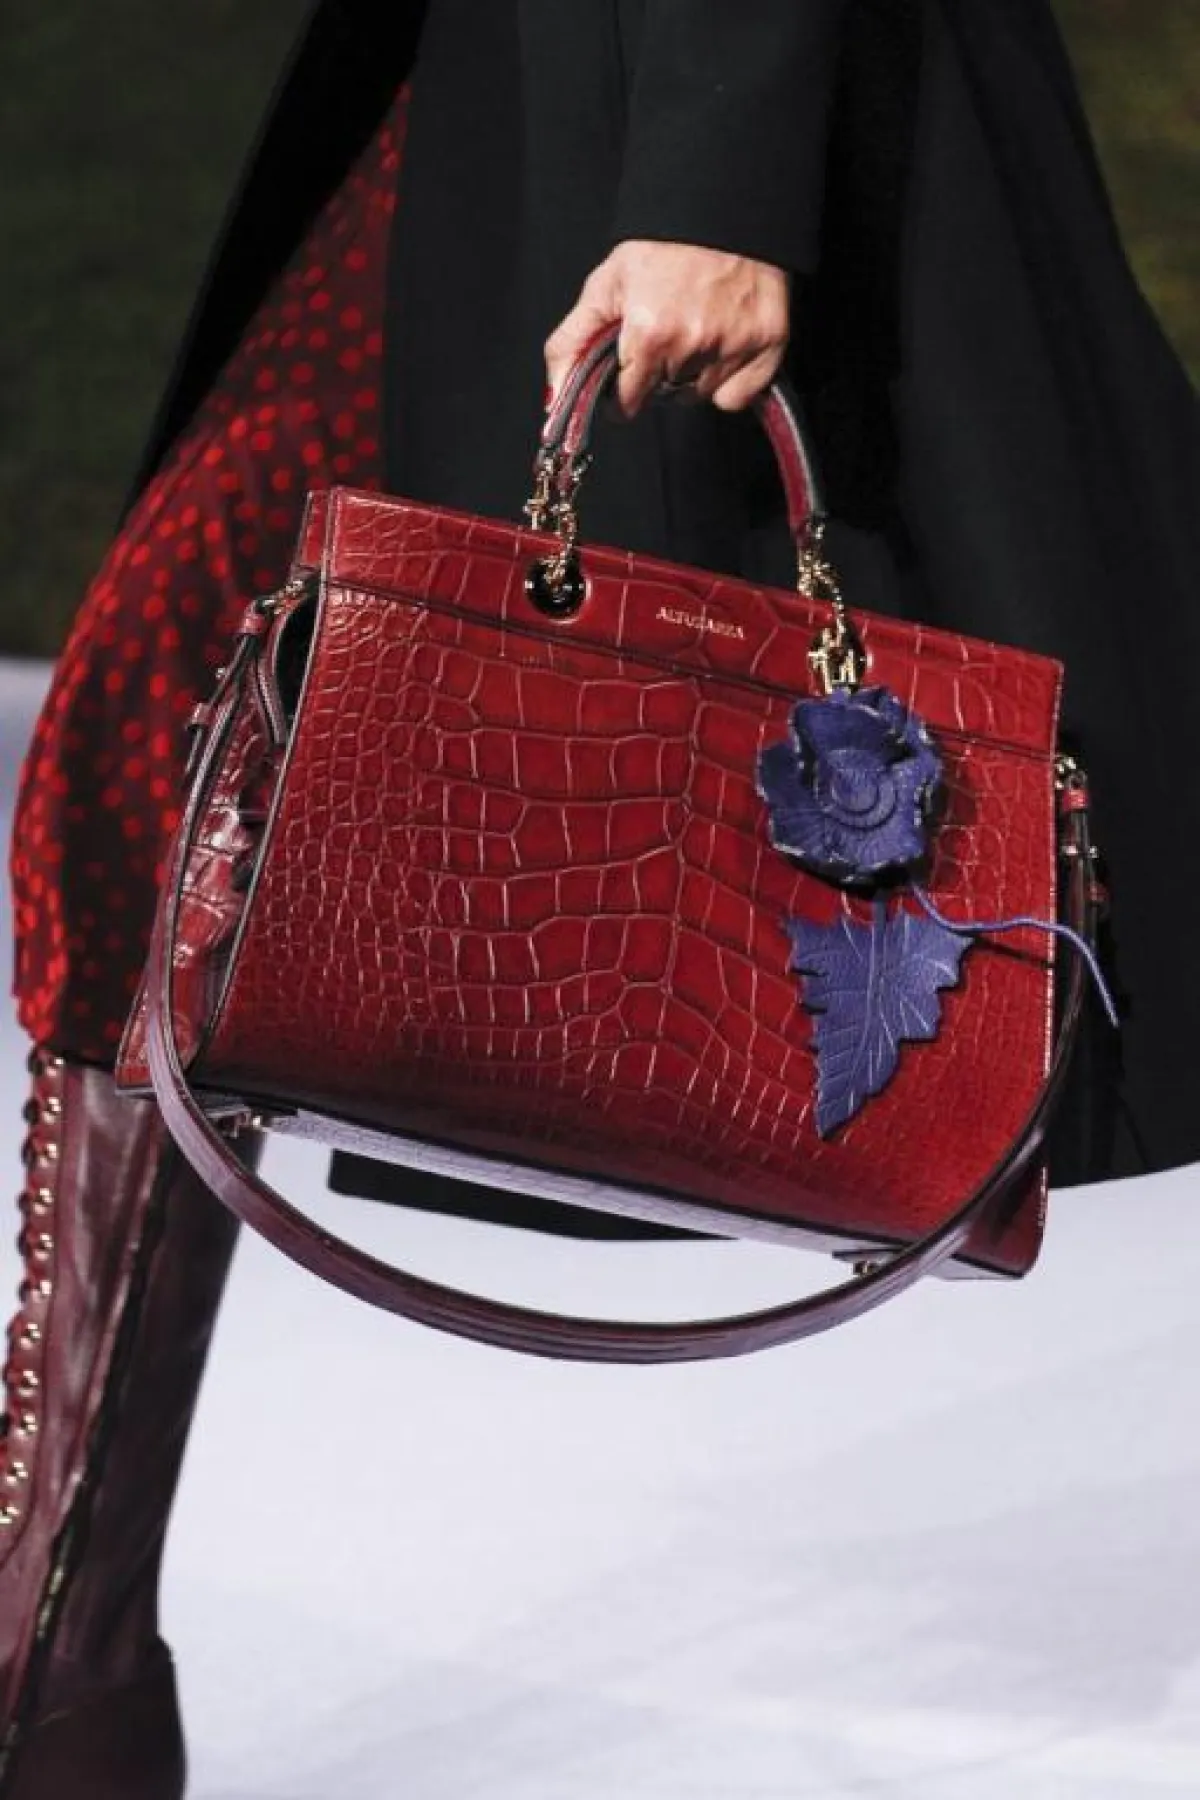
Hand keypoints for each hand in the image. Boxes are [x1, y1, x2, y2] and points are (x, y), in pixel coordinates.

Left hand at [545, 240, 789, 417]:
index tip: (627, 379)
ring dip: (693, 376)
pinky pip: (738, 396)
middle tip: (665, 334)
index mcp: (649, 333)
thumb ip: (573, 343)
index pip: (628, 402)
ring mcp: (734, 346)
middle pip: (665, 397)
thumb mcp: (605, 285)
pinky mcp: (768, 344)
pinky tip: (723, 345)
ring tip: (696, 329)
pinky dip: (730, 382)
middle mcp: (693, 344)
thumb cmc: (661, 246)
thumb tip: (554, 399)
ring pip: (701, 395)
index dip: (622, 394)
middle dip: (659, 377)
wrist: (723, 206)